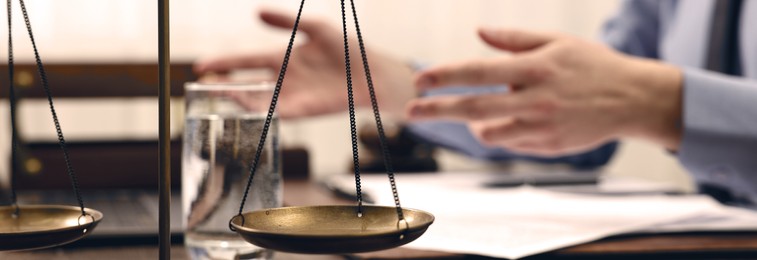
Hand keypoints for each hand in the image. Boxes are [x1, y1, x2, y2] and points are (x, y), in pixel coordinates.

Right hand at [194, 9, 415, 118]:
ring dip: (236, 98)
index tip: (200, 66)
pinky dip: (260, 112)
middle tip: (200, 85)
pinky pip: (276, 113)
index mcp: (281, 58)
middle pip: (244, 83)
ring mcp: (290, 96)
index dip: (223, 63)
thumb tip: (255, 12)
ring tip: (218, 94)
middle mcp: (281, 79)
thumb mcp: (315, 27)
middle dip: (222, 84)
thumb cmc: (345, 48)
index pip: (245, 61)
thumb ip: (286, 22)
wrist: (369, 72)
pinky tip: (245, 108)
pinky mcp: (302, 111)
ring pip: (255, 100)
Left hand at [406, 28, 682, 155]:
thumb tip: (477, 33)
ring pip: (488, 132)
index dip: (446, 76)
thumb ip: (514, 39)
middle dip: (437, 110)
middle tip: (410, 111)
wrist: (633, 100)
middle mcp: (535, 99)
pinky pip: (510, 144)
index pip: (479, 72)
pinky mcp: (547, 147)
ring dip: (470, 125)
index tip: (420, 80)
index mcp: (535, 68)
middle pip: (474, 108)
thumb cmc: (591, 66)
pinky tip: (502, 123)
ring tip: (468, 115)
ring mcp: (541, 126)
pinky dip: (498, 134)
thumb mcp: (556, 42)